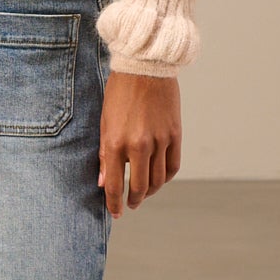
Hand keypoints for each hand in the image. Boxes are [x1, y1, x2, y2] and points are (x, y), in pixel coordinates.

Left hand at [97, 72, 180, 215]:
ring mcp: (159, 141)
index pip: (115, 185)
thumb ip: (105, 155)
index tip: (115, 213)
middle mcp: (139, 145)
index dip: (114, 203)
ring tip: (144, 193)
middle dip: (134, 200)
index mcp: (116, 143)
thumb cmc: (119, 93)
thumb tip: (103, 182)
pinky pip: (172, 165)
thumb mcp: (104, 123)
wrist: (145, 67)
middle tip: (130, 205)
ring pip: (159, 180)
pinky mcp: (175, 135)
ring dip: (151, 191)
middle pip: (140, 187)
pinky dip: (166, 177)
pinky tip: (159, 178)